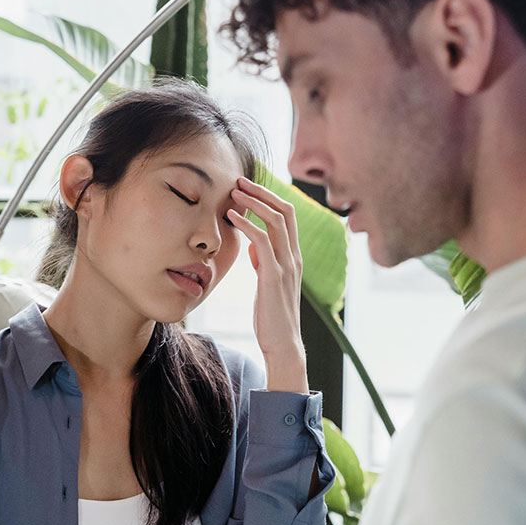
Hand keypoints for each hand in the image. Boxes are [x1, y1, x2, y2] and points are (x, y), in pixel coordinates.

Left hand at [227, 176, 307, 392]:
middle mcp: (294, 256)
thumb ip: (264, 263)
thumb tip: (254, 247)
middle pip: (285, 210)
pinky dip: (246, 224)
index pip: (288, 215)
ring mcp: (287, 265)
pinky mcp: (274, 276)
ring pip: (276, 220)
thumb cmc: (273, 316)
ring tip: (233, 192)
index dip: (269, 197)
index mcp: (294, 256)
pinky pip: (262, 241)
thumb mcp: (269, 283)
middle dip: (262, 192)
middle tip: (240, 180)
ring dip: (253, 202)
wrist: (283, 344)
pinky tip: (231, 218)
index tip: (248, 188)